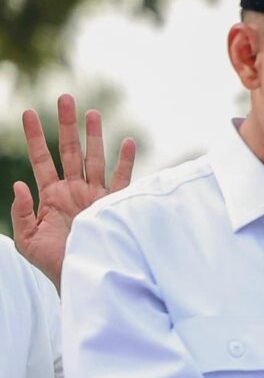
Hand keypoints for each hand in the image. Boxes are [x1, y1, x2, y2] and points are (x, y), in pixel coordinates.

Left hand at [9, 94, 135, 287]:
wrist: (83, 279)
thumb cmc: (52, 263)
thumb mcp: (26, 239)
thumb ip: (22, 211)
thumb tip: (21, 183)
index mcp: (50, 195)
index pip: (41, 159)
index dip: (33, 136)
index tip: (27, 112)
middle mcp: (73, 190)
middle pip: (69, 150)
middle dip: (66, 125)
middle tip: (65, 98)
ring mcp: (94, 197)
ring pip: (94, 159)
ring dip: (94, 136)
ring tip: (92, 113)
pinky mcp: (113, 207)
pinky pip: (121, 181)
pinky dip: (126, 162)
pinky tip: (127, 143)